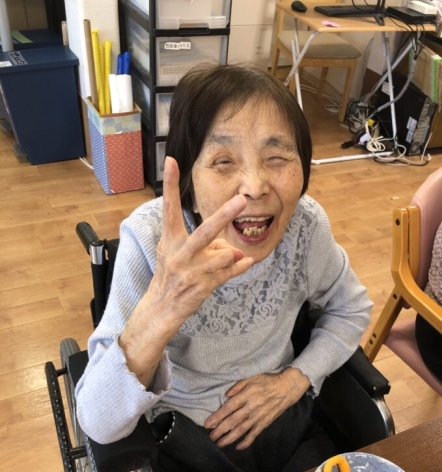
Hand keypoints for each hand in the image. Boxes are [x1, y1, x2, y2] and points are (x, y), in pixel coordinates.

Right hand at [119, 157, 253, 387]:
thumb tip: (232, 249)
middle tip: (241, 200)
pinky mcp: (203, 286)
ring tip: (224, 257)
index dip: (169, 184)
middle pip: (205, 231)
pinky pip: (229, 272)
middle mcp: (180, 254)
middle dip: (224, 216)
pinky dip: (240, 266)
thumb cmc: (171, 275)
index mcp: (170, 240)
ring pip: (223, 255)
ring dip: (228, 255)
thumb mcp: (178, 254)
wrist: (161, 308)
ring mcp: (191, 271)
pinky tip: (246, 262)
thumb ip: (206, 246)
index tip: (171, 161)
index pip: (170, 208)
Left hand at [204, 368, 310, 449]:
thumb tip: (226, 395)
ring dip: (230, 438)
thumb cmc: (268, 380)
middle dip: (220, 430)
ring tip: (220, 444)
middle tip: (210, 437)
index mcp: (247, 394)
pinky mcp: (266, 422)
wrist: (288, 387)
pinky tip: (238, 447)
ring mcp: (259, 416)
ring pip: (242, 429)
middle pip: (233, 420)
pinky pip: (255, 433)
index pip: (229, 407)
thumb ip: (238, 385)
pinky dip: (247, 441)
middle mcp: (252, 407)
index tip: (207, 424)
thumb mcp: (252, 377)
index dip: (217, 416)